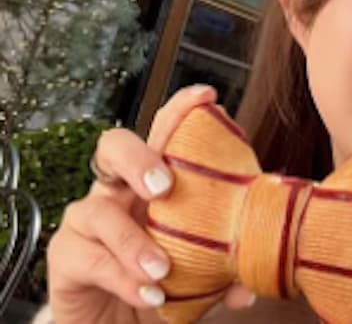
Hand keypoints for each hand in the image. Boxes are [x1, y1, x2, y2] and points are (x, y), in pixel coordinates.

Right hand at [47, 85, 255, 323]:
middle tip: (164, 185)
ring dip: (133, 241)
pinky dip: (121, 276)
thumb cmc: (157, 282)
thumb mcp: (194, 275)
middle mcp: (117, 191)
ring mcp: (87, 222)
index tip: (206, 97)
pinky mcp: (65, 257)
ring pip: (97, 210)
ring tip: (163, 269)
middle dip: (138, 157)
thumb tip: (247, 287)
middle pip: (113, 148)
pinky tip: (148, 294)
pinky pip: (89, 258)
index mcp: (152, 183)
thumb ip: (219, 273)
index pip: (162, 135)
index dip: (179, 111)